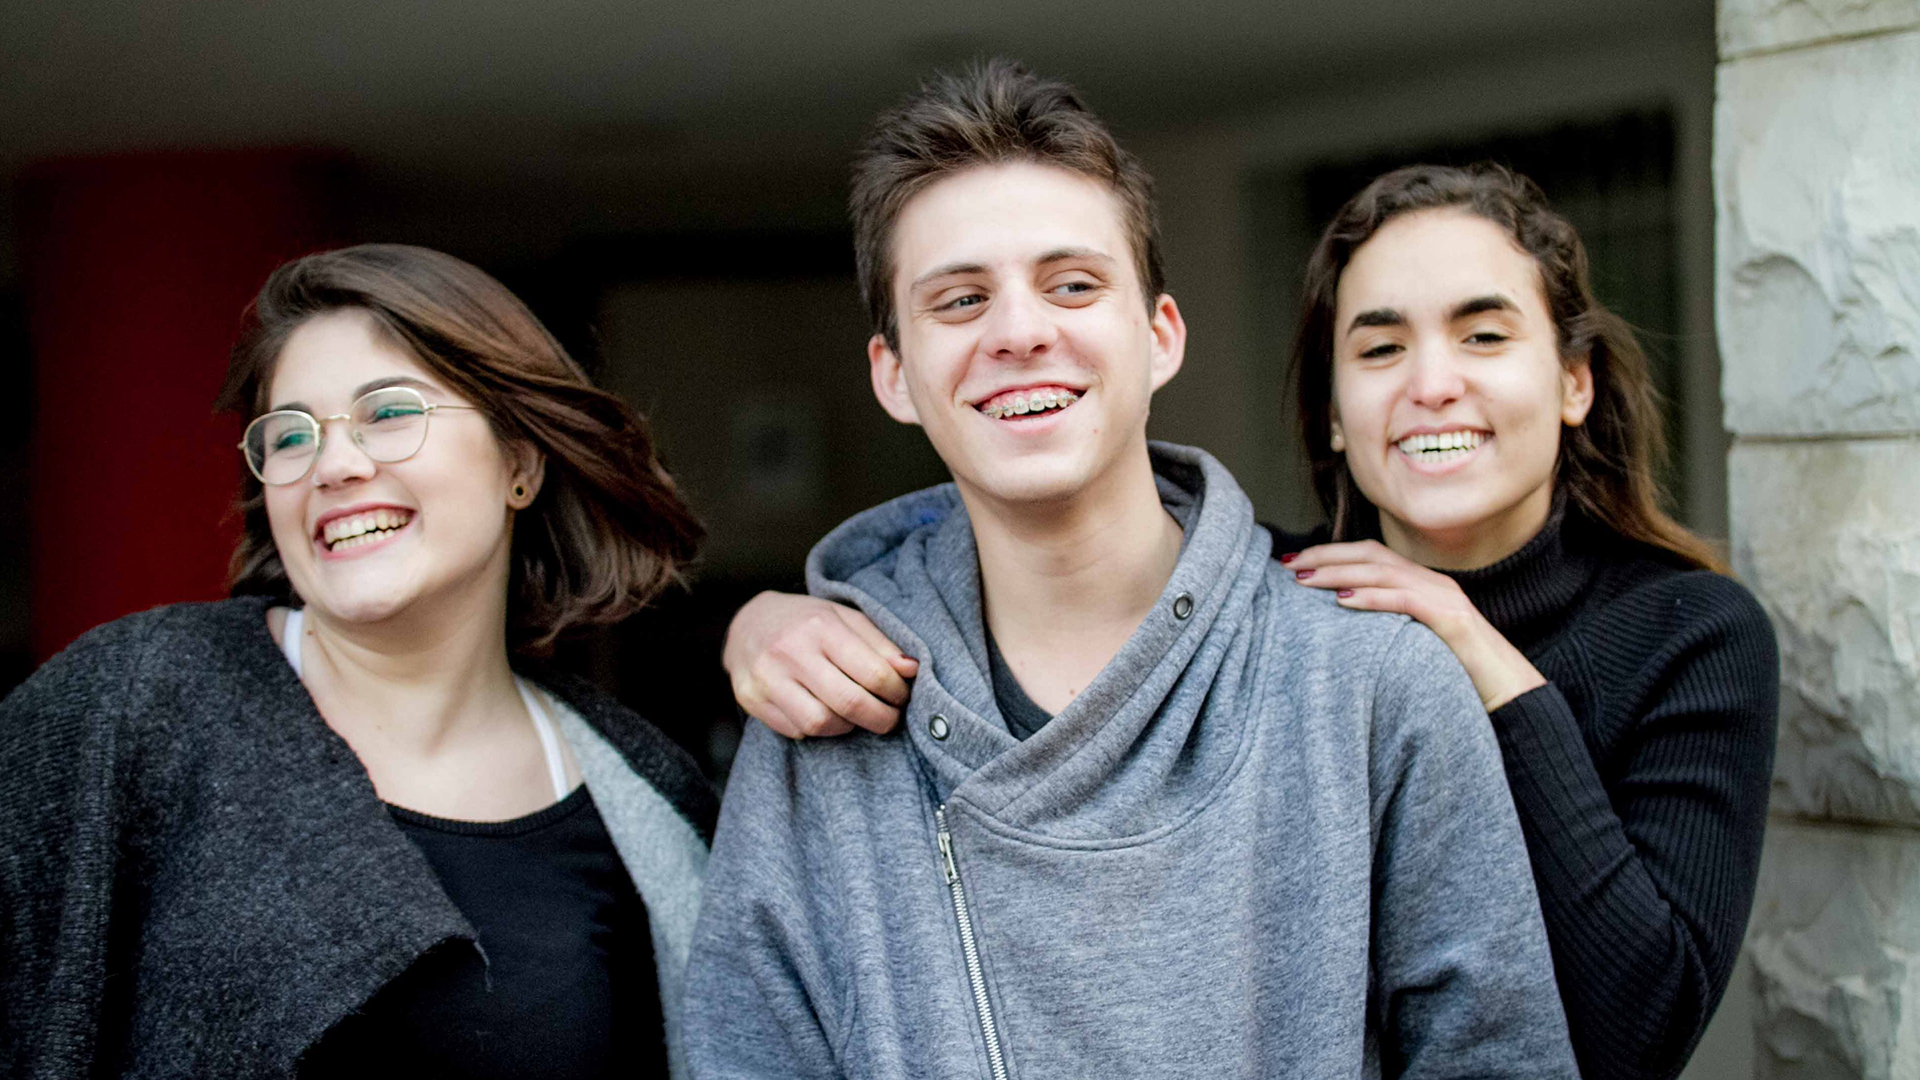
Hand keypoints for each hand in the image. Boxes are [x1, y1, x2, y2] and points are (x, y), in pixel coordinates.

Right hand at [723, 591, 918, 738]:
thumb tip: (912, 669)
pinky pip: (795, 730)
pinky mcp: (750, 699)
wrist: (747, 623)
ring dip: (848, 727)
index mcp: (820, 625)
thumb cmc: (806, 621)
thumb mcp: (844, 618)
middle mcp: (790, 650)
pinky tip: (824, 712)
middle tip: (889, 718)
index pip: (872, 672)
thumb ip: (880, 643)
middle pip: (849, 702)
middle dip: (880, 718)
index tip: (902, 695)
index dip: (896, 692)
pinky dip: (817, 729)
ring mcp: (766, 677)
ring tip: (855, 715)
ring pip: (820, 723)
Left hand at [1283, 541, 1545, 710]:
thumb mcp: (1412, 644)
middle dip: (1326, 556)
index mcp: (1422, 585)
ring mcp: (1444, 597)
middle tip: (1288, 565)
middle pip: (1371, 555)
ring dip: (1339, 573)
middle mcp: (1432, 582)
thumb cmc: (1456, 675)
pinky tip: (1344, 601)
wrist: (1509, 694)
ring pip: (1384, 571)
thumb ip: (1383, 629)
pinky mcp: (1452, 620)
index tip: (1292, 562)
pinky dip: (1373, 597)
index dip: (1330, 553)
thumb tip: (1338, 625)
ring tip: (1304, 580)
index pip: (1370, 555)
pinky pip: (1406, 600)